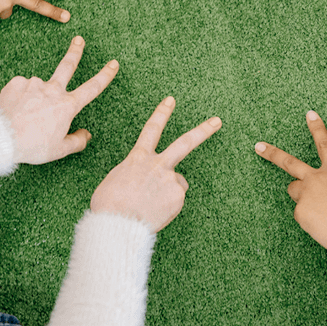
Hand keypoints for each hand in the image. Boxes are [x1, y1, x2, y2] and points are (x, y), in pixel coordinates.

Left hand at [0, 35, 119, 164]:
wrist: (0, 137)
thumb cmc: (31, 146)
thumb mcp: (59, 150)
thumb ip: (77, 141)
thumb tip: (86, 134)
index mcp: (67, 106)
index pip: (92, 87)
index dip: (105, 75)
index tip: (113, 64)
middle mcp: (53, 90)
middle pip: (68, 65)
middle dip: (75, 51)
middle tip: (78, 40)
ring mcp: (34, 84)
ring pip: (38, 88)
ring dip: (35, 98)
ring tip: (24, 116)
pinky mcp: (16, 82)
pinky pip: (22, 89)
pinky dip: (20, 98)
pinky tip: (14, 110)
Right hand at [90, 96, 221, 231]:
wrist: (117, 225)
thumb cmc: (109, 206)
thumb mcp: (115, 180)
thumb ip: (135, 174)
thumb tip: (145, 180)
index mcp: (138, 158)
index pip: (152, 129)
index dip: (162, 113)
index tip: (171, 100)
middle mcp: (158, 165)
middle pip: (185, 143)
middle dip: (203, 131)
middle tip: (217, 121)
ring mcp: (170, 180)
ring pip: (177, 182)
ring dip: (168, 192)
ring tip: (151, 205)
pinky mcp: (178, 197)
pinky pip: (175, 201)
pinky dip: (167, 207)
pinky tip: (155, 213)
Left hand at [255, 111, 326, 257]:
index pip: (325, 144)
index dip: (317, 128)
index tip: (310, 114)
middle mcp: (317, 178)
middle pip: (289, 162)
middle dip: (272, 153)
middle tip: (258, 146)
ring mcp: (306, 194)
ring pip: (294, 191)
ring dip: (301, 196)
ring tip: (318, 210)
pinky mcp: (300, 212)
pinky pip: (302, 215)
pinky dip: (311, 221)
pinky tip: (323, 227)